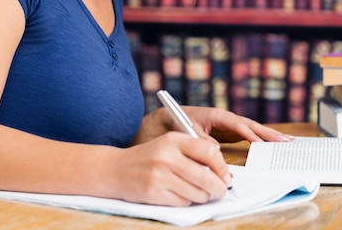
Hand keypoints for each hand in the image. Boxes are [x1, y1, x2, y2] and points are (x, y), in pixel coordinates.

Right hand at [114, 131, 231, 205]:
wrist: (115, 169)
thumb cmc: (149, 157)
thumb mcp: (169, 145)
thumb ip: (194, 153)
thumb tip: (223, 172)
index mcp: (174, 139)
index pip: (209, 152)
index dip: (222, 167)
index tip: (226, 175)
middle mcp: (167, 156)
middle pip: (207, 177)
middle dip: (219, 188)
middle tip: (221, 190)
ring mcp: (160, 175)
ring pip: (197, 192)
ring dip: (202, 196)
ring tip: (196, 191)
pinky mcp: (154, 192)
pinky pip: (183, 202)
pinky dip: (186, 201)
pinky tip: (178, 194)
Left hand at [182, 106, 294, 143]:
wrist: (168, 118)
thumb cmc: (177, 122)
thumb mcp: (187, 131)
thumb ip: (201, 139)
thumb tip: (215, 150)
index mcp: (218, 115)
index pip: (238, 125)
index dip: (250, 134)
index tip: (261, 143)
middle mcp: (227, 119)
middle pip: (251, 125)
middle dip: (269, 133)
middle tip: (287, 141)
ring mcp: (230, 125)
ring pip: (253, 130)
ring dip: (270, 136)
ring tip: (288, 142)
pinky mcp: (230, 132)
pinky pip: (249, 136)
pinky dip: (261, 140)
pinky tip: (272, 144)